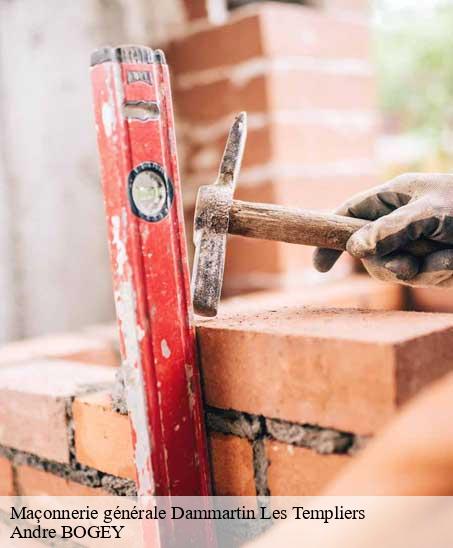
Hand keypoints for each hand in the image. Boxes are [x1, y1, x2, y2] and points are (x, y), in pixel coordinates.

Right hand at [313, 173, 452, 286]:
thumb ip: (390, 229)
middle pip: (370, 253)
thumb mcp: (428, 212)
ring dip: (421, 270)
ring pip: (395, 270)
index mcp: (394, 197)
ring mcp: (416, 244)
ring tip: (447, 258)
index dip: (331, 237)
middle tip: (408, 265)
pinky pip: (422, 278)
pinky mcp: (434, 264)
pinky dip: (439, 273)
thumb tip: (353, 249)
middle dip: (386, 264)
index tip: (319, 266)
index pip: (349, 215)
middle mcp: (400, 221)